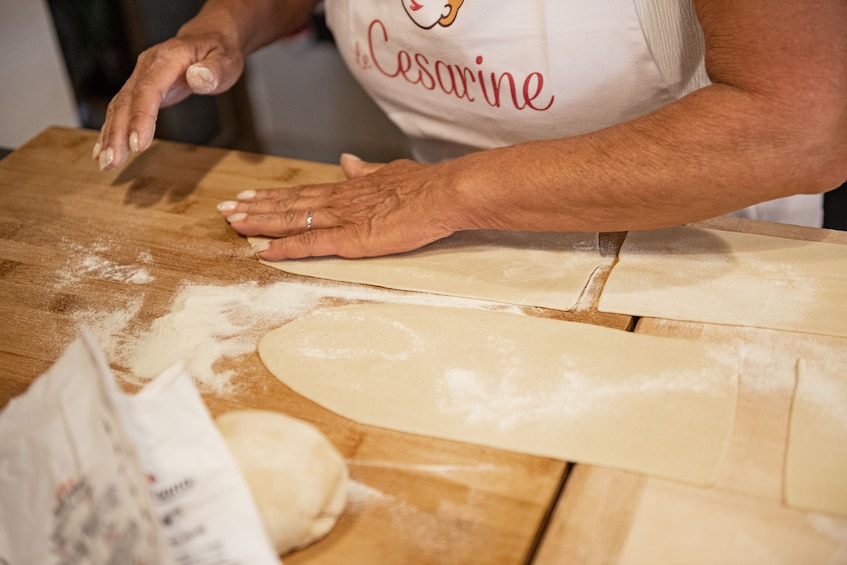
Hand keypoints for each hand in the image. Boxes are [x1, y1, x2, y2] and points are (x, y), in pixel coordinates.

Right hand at [93, 31, 243, 170]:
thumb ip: (213, 70)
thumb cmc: (218, 52)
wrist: (208, 39)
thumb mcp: (225, 60)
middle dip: (117, 133)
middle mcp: (148, 66)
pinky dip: (111, 130)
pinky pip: (121, 110)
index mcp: (168, 58)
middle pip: (127, 101)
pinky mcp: (140, 89)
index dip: (141, 117)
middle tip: (112, 161)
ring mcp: (141, 77)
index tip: (137, 144)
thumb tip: (198, 77)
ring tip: (105, 163)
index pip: (149, 89)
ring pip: (119, 107)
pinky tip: (103, 150)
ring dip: (110, 136)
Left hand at [217, 153, 457, 258]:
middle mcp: (337, 201)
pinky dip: (285, 248)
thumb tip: (347, 161)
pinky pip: (310, 244)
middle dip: (253, 207)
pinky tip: (263, 252)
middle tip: (223, 209)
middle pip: (287, 204)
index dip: (272, 195)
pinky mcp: (350, 239)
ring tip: (232, 223)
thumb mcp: (389, 172)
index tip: (248, 195)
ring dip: (259, 222)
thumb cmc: (423, 187)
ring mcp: (341, 219)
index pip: (301, 193)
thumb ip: (365, 171)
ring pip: (290, 220)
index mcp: (347, 188)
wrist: (442, 194)